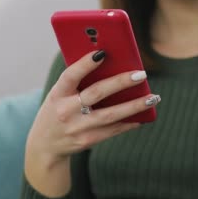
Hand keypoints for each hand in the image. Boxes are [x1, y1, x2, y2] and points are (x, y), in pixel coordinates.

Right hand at [25, 50, 159, 176]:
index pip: (70, 76)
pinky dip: (130, 122)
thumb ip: (78, 81)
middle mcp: (66, 111)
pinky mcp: (87, 140)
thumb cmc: (57, 110)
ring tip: (152, 97)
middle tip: (141, 74)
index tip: (102, 52)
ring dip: (134, 105)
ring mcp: (77, 128)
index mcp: (57, 94)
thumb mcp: (59, 94)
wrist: (45, 146)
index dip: (85, 64)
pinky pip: (113, 130)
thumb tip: (110, 63)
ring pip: (111, 115)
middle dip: (120, 82)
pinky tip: (144, 115)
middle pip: (97, 93)